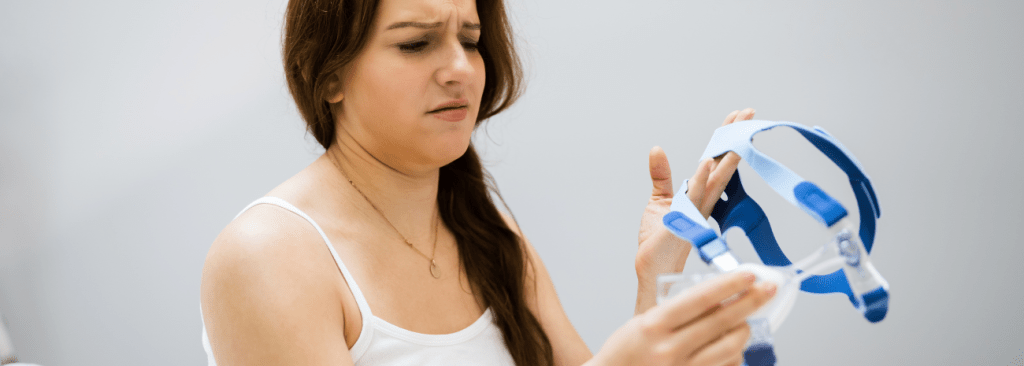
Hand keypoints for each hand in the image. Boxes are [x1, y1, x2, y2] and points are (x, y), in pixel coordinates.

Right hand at [591, 272, 776, 365]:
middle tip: (767, 290)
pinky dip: (733, 356)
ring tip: (748, 321)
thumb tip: (713, 297)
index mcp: (654, 325)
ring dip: (744, 331)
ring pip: (728, 348)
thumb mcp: (642, 322)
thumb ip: (674, 311)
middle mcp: (669, 348)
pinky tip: (735, 347)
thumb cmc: (625, 351)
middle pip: (720, 321)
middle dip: (749, 302)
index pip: (700, 299)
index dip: (728, 285)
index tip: (748, 275)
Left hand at [635, 108, 755, 313]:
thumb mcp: (658, 200)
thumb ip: (661, 175)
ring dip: (726, 156)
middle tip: (748, 113)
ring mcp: (696, 210)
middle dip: (734, 138)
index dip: (725, 138)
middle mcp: (702, 199)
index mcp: (698, 193)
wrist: (653, 265)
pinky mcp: (685, 220)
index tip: (737, 116)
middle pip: (722, 163)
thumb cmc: (658, 238)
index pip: (715, 160)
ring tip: (735, 131)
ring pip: (715, 178)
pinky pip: (694, 197)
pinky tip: (707, 163)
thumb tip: (657, 149)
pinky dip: (701, 180)